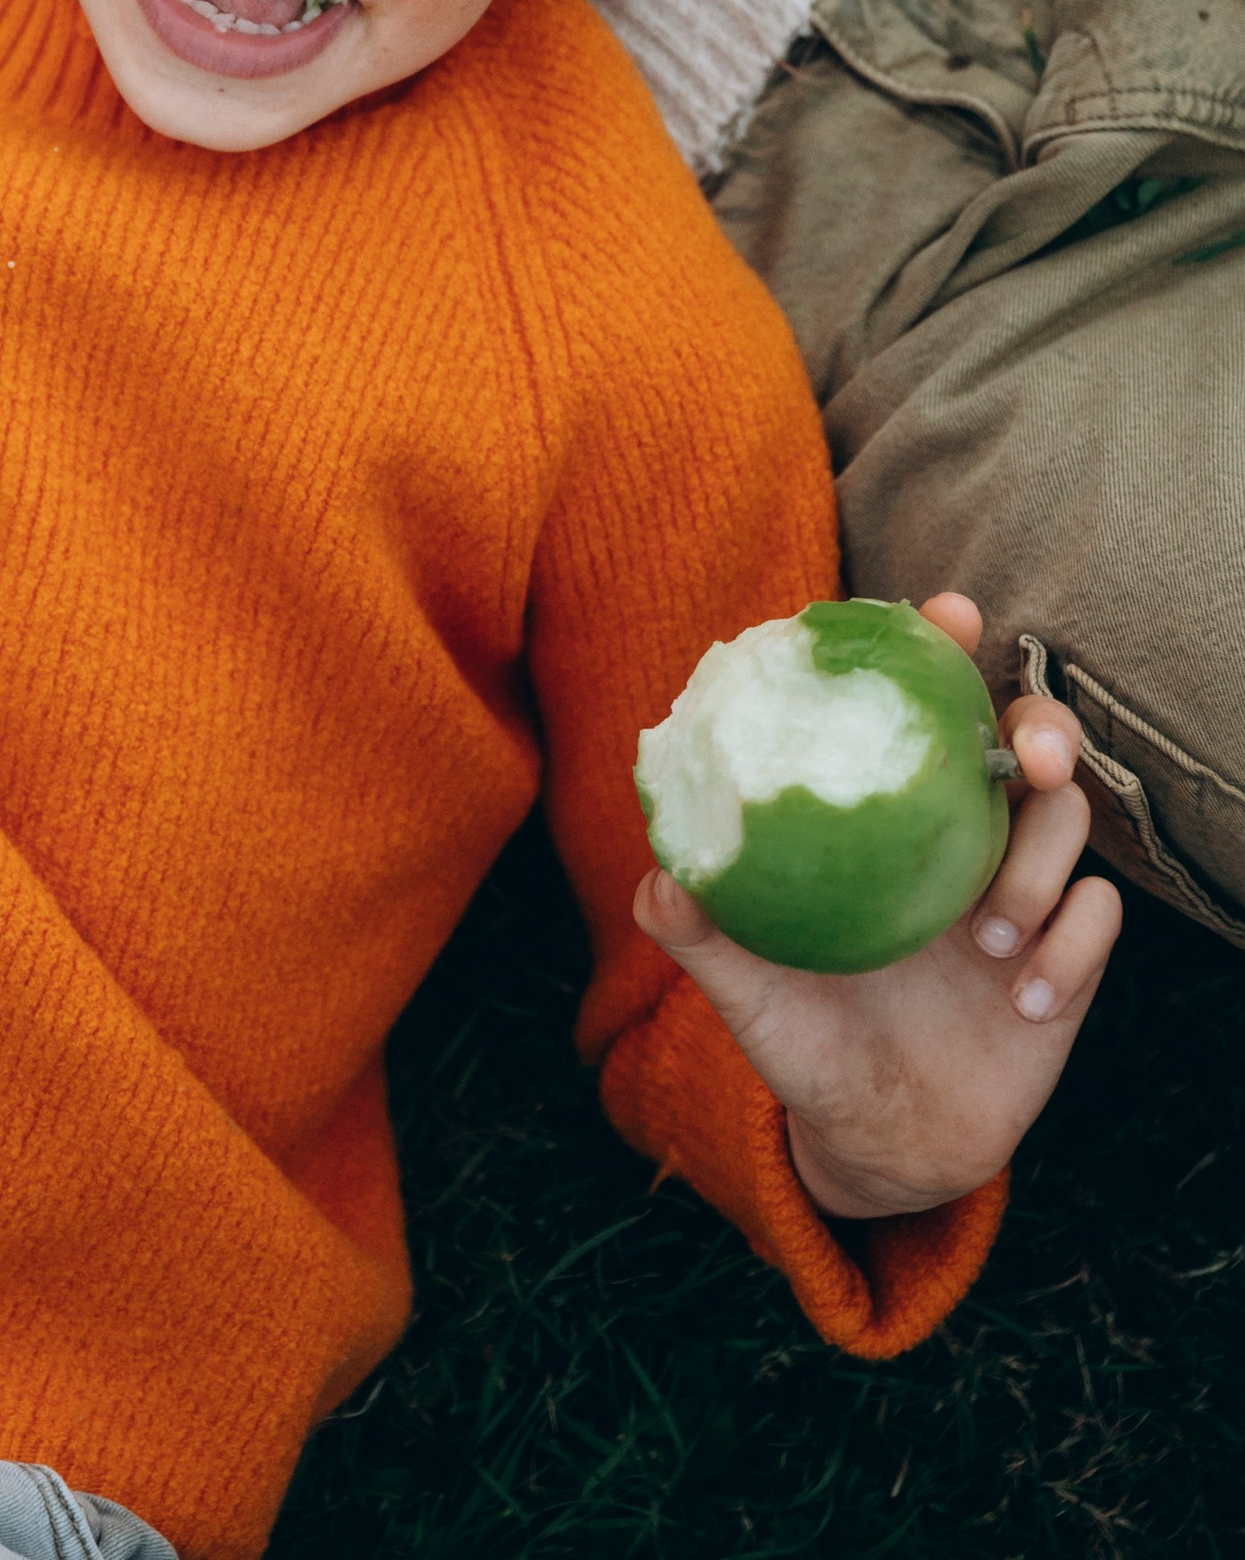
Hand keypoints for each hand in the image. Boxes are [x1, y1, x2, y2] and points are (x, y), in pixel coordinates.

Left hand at [634, 593, 1120, 1221]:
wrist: (877, 1140)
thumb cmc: (804, 1039)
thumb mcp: (743, 989)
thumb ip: (700, 931)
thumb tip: (658, 881)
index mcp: (889, 817)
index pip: (926, 705)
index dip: (945, 649)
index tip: (951, 616)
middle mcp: (960, 838)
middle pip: (1028, 740)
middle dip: (1042, 727)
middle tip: (1028, 758)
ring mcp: (1019, 895)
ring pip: (1068, 821)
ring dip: (1040, 864)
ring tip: (986, 937)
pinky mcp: (1063, 961)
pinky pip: (1099, 918)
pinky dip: (1073, 948)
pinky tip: (1024, 998)